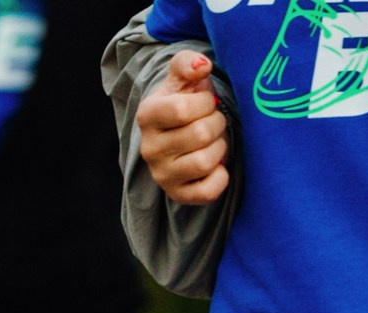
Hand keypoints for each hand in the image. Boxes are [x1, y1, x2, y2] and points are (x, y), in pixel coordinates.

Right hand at [139, 51, 229, 205]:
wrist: (180, 131)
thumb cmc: (186, 99)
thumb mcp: (183, 77)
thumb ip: (188, 63)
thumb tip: (201, 66)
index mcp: (147, 116)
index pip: (182, 110)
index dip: (205, 103)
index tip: (206, 103)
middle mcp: (149, 148)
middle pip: (200, 134)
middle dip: (217, 124)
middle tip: (212, 122)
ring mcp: (161, 174)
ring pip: (206, 161)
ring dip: (220, 147)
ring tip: (212, 141)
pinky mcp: (177, 194)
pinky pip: (207, 191)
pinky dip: (220, 177)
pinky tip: (216, 166)